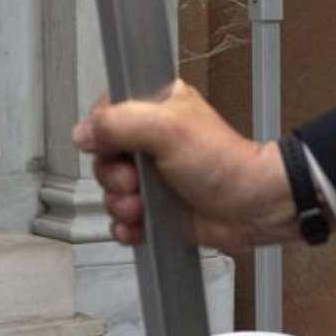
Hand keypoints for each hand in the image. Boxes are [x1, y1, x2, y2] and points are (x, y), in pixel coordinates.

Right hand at [72, 79, 296, 252]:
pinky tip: (140, 226)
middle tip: (136, 181)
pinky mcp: (156, 210)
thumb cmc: (224, 164)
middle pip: (104, 159)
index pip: (106, 115)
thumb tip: (84, 132)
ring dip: (121, 204)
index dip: (102, 136)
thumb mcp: (167, 128)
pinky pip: (123, 220)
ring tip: (144, 206)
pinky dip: (127, 227)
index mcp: (154, 108)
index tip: (114, 149)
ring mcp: (152, 178)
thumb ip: (119, 122)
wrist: (251, 208)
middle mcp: (150, 142)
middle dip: (114, 177)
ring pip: (111, 192)